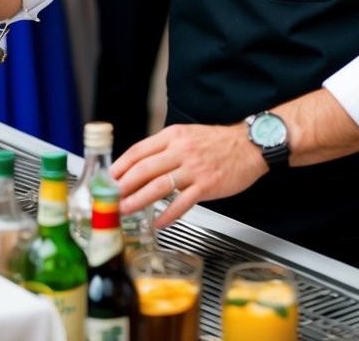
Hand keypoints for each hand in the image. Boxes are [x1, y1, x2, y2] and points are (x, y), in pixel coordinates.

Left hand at [111, 122, 266, 227]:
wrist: (249, 146)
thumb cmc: (218, 143)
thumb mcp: (187, 135)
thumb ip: (165, 148)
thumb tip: (141, 165)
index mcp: (173, 136)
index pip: (139, 150)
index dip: (121, 165)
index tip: (109, 178)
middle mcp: (181, 150)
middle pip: (144, 168)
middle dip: (123, 185)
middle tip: (110, 198)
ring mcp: (193, 169)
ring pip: (159, 185)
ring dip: (138, 200)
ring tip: (125, 210)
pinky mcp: (207, 185)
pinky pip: (183, 202)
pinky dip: (168, 214)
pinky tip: (158, 223)